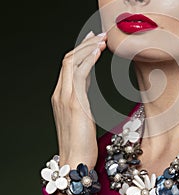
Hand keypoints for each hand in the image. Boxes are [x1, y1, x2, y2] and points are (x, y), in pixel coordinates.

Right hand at [51, 31, 106, 169]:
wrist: (76, 160)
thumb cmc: (82, 140)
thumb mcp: (82, 111)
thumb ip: (83, 93)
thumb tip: (89, 78)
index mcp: (63, 95)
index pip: (69, 65)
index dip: (81, 49)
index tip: (93, 39)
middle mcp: (61, 93)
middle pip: (69, 59)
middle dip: (85, 43)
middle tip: (100, 34)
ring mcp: (65, 97)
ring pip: (71, 62)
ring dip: (88, 47)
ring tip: (102, 39)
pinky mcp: (74, 103)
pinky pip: (79, 73)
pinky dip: (88, 59)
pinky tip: (99, 51)